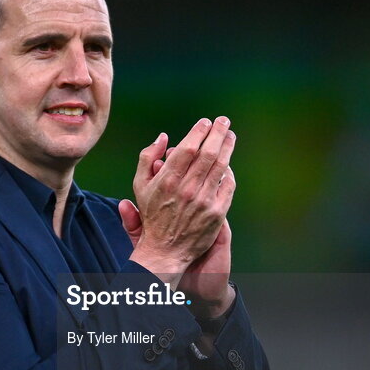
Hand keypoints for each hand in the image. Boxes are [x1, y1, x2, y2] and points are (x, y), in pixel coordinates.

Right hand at [121, 116, 236, 292]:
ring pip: (221, 167)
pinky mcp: (217, 212)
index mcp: (168, 179)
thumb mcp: (140, 185)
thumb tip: (163, 137)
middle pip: (209, 153)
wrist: (165, 249)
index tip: (205, 122)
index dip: (199, 131)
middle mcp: (187, 188)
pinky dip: (229, 172)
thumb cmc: (152, 214)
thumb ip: (148, 157)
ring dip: (228, 147)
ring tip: (230, 135)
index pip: (189, 147)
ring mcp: (204, 201)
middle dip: (218, 132)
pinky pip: (227, 185)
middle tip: (223, 121)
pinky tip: (228, 163)